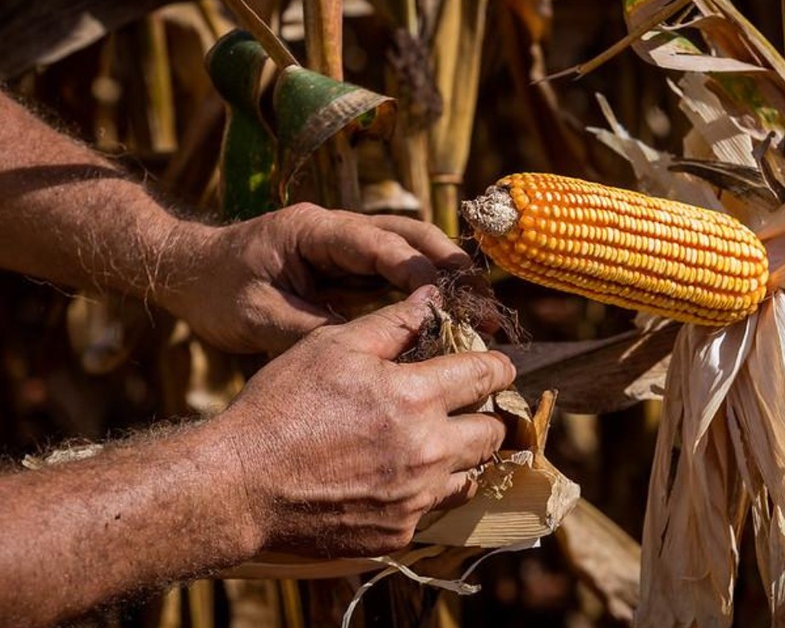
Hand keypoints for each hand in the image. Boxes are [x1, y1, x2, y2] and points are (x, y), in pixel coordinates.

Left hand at [162, 204, 469, 353]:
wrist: (188, 272)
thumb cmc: (218, 291)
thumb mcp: (258, 318)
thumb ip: (314, 330)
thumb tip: (373, 354)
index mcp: (314, 229)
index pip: (381, 244)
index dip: (420, 273)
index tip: (452, 305)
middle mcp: (338, 228)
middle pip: (410, 236)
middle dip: (452, 268)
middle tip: (487, 305)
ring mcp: (345, 244)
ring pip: (410, 251)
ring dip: (446, 279)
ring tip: (481, 313)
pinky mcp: (347, 264)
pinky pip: (395, 273)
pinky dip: (424, 293)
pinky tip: (448, 321)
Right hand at [209, 285, 515, 556]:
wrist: (240, 486)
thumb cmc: (283, 406)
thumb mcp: (333, 347)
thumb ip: (393, 322)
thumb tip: (434, 297)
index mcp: (416, 397)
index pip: (487, 376)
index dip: (499, 367)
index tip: (497, 366)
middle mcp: (428, 451)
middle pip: (493, 433)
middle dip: (489, 415)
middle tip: (470, 406)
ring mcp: (415, 498)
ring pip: (472, 474)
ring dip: (464, 454)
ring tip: (437, 440)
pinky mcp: (398, 532)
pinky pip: (435, 507)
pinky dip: (429, 489)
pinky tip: (400, 475)